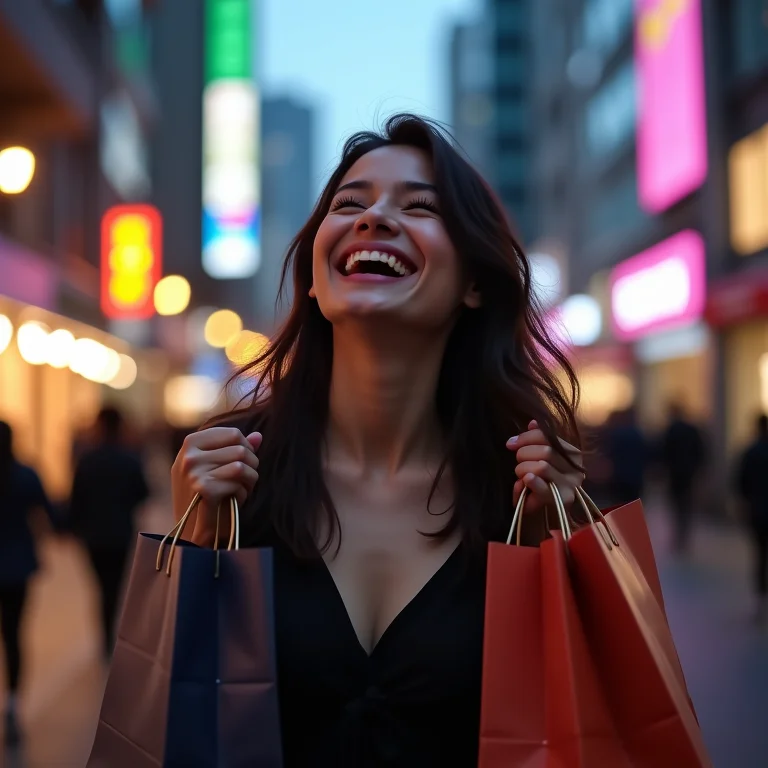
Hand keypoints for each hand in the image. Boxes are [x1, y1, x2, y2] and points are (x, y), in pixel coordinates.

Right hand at [171, 427, 261, 546]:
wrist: (193, 533)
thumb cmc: (209, 498)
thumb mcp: (219, 468)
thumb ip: (237, 449)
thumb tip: (259, 436)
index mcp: (191, 443)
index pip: (233, 434)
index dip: (247, 449)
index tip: (244, 465)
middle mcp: (189, 454)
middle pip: (240, 449)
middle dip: (251, 466)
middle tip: (244, 482)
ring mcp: (193, 470)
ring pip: (242, 464)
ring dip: (249, 480)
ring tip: (240, 491)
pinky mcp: (202, 487)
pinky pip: (238, 481)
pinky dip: (242, 494)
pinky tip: (233, 501)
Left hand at [506, 420, 583, 514]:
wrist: (549, 515)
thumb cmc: (542, 483)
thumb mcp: (539, 460)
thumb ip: (537, 440)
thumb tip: (532, 423)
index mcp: (571, 453)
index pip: (546, 436)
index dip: (525, 438)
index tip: (510, 444)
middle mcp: (575, 468)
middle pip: (544, 451)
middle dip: (523, 456)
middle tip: (518, 465)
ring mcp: (571, 485)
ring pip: (541, 467)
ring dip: (523, 471)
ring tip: (521, 478)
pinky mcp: (563, 500)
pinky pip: (543, 487)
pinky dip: (531, 482)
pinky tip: (525, 481)